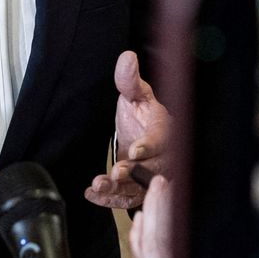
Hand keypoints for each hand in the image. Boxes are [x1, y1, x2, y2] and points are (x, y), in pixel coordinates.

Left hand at [86, 50, 167, 208]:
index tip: (136, 150)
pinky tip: (93, 194)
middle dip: (134, 173)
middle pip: (152, 169)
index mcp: (164, 131)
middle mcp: (162, 157)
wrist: (142, 134)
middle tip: (117, 173)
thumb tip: (127, 58)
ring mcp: (151, 175)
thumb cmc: (143, 114)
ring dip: (119, 190)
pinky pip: (128, 199)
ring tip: (98, 186)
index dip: (150, 146)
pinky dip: (110, 199)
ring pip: (139, 188)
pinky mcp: (138, 189)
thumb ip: (129, 80)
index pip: (161, 140)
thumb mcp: (136, 94)